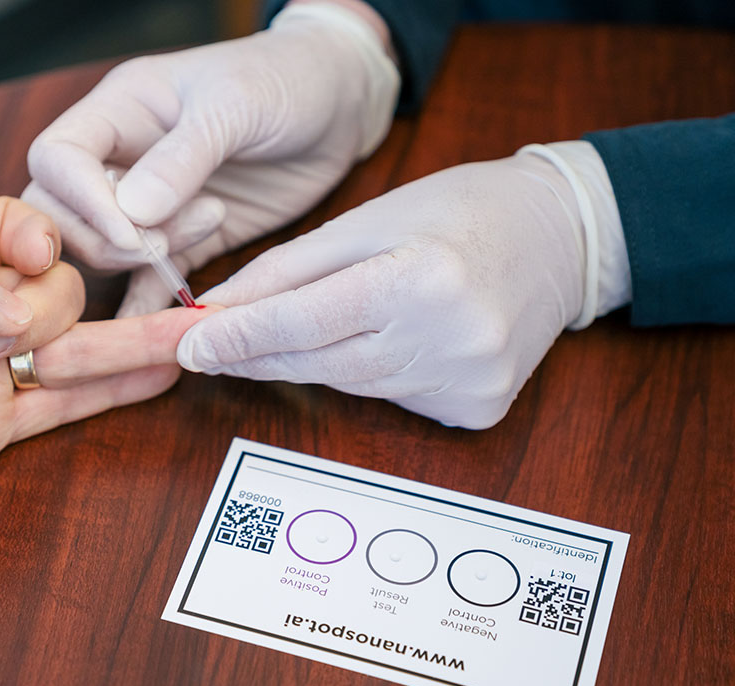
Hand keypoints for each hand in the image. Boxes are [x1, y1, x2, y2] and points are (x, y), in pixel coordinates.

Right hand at [23, 1, 398, 315]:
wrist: (341, 107)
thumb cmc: (288, 80)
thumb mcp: (238, 104)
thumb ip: (184, 155)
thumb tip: (131, 210)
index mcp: (120, 110)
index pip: (57, 158)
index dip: (81, 199)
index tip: (132, 228)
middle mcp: (120, 158)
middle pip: (63, 213)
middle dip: (107, 238)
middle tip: (162, 242)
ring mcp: (148, 204)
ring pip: (101, 250)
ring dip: (143, 259)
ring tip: (210, 223)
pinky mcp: (182, 241)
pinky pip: (148, 282)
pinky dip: (151, 308)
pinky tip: (160, 333)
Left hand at [176, 145, 628, 428]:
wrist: (562, 235)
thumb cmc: (460, 211)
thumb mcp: (367, 220)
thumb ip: (287, 270)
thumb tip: (215, 311)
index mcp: (421, 279)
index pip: (303, 323)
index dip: (238, 338)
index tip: (188, 346)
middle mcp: (450, 341)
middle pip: (319, 363)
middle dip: (255, 354)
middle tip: (207, 347)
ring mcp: (468, 383)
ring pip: (349, 384)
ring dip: (306, 362)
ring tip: (284, 333)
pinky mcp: (478, 408)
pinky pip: (390, 398)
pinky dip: (364, 373)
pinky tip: (376, 341)